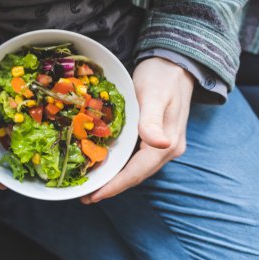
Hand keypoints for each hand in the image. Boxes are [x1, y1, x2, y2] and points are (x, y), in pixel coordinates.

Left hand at [83, 57, 193, 203]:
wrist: (175, 63)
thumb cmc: (162, 77)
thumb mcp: (154, 95)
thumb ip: (152, 120)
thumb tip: (159, 144)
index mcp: (166, 144)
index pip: (136, 173)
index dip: (114, 186)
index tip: (92, 196)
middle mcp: (167, 148)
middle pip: (135, 175)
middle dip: (110, 187)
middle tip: (83, 194)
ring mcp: (162, 144)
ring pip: (135, 168)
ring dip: (113, 178)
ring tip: (89, 184)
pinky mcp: (155, 137)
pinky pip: (135, 157)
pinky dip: (118, 164)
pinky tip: (103, 164)